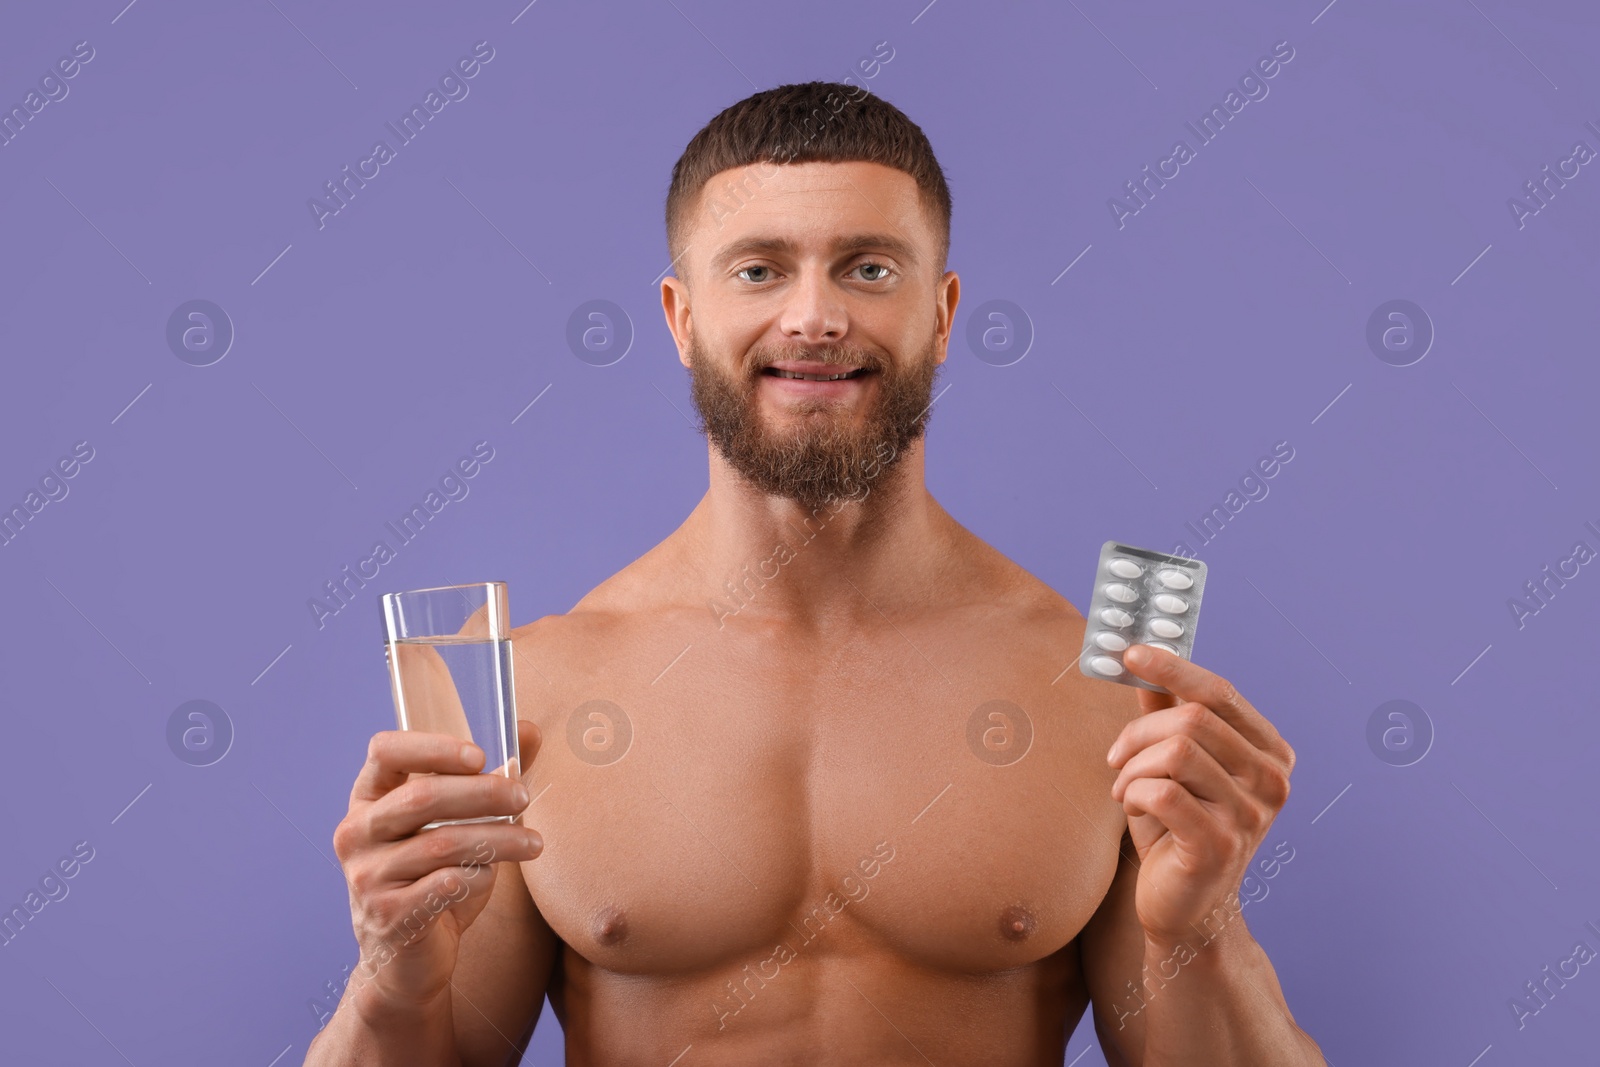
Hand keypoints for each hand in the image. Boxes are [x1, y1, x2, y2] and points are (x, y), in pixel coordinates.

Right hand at [330, 719, 543, 1015]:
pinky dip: (477, 877)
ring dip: (497, 839)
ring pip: (441, 844)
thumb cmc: (433, 878)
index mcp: (369, 799)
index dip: (433, 747)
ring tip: (534, 843)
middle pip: (422, 797)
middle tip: (524, 798)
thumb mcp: (454, 824)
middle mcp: (357, 833)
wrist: (407, 958)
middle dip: (483, 793)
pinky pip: (444, 885)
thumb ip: (488, 778)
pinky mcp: (387, 916)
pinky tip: (490, 875)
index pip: (385, 752)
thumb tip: (531, 730)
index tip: (480, 756)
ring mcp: (366, 876)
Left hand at [1105, 645, 1294, 947]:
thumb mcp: (1172, 763)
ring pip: (1175, 752)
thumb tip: (1141, 657)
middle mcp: (1272, 781)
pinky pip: (1161, 793)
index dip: (1172, 666)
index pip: (1220, 691)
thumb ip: (1166, 711)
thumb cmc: (1176, 828)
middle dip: (1139, 733)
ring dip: (1132, 768)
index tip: (1128, 650)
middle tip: (1115, 758)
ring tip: (1124, 789)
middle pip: (1193, 718)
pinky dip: (1133, 794)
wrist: (1185, 909)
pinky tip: (1132, 809)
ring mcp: (1251, 816)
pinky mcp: (1219, 846)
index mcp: (1270, 752)